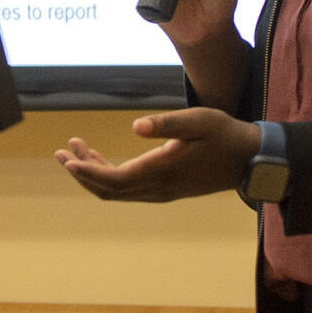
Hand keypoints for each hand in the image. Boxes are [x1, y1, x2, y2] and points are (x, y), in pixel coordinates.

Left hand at [53, 108, 262, 201]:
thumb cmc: (225, 135)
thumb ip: (168, 124)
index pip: (116, 180)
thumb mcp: (199, 120)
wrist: (250, 160)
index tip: (67, 159)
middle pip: (109, 189)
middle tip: (61, 151)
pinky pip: (128, 188)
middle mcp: (158, 188)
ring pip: (117, 191)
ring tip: (73, 148)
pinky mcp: (164, 188)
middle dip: (82, 172)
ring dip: (92, 173)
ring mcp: (161, 192)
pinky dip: (108, 174)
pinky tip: (98, 156)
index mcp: (163, 172)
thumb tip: (135, 128)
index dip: (88, 172)